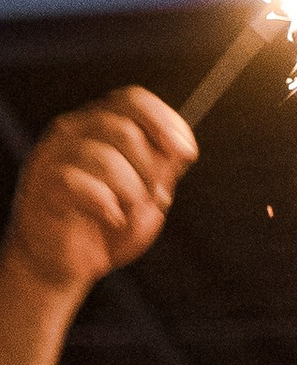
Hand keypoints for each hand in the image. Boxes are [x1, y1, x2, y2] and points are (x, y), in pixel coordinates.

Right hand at [3, 88, 196, 299]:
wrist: (66, 263)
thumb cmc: (109, 225)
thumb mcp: (148, 193)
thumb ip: (163, 167)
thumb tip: (180, 149)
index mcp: (99, 123)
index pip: (133, 100)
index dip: (165, 123)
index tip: (186, 155)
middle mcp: (72, 130)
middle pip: (125, 130)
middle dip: (152, 170)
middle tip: (154, 197)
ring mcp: (53, 154)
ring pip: (106, 159)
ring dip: (132, 193)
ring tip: (128, 213)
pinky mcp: (43, 184)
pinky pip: (82, 185)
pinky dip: (108, 207)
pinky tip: (111, 219)